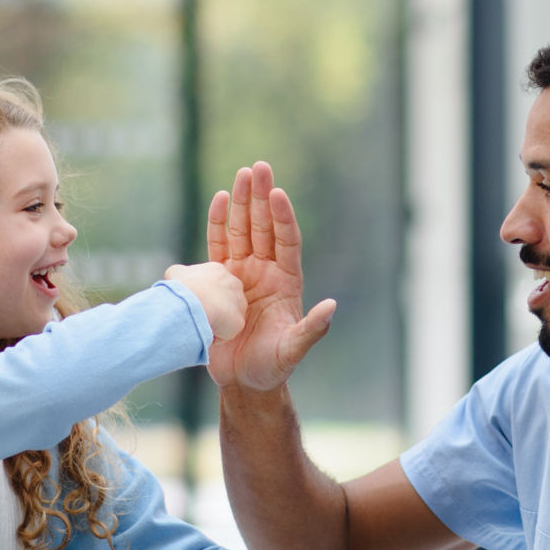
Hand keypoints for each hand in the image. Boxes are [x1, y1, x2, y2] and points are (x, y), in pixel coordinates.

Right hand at [164, 262, 247, 341]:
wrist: (192, 303)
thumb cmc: (182, 287)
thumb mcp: (175, 273)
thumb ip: (181, 274)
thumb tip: (180, 281)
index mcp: (218, 271)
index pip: (215, 284)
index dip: (204, 294)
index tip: (194, 301)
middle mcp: (234, 284)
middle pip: (225, 299)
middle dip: (213, 307)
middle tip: (198, 313)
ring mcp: (239, 303)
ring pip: (228, 316)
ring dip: (216, 321)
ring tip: (201, 323)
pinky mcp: (239, 321)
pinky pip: (227, 332)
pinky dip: (216, 335)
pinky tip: (204, 331)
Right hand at [206, 162, 335, 390]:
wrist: (242, 381)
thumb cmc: (273, 367)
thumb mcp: (294, 350)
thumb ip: (312, 329)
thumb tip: (331, 307)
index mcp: (287, 282)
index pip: (287, 242)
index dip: (283, 218)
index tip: (279, 193)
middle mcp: (265, 272)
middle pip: (264, 228)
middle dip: (262, 198)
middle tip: (259, 168)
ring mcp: (242, 273)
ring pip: (242, 231)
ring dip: (242, 203)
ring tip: (242, 175)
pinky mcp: (219, 281)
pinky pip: (218, 246)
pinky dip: (218, 223)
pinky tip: (221, 200)